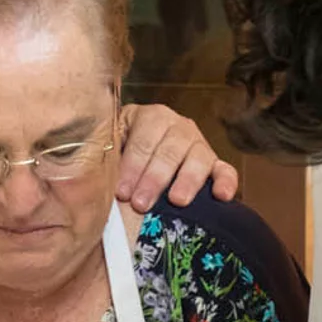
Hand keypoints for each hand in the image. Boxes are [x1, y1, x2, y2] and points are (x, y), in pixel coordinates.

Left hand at [115, 104, 239, 210]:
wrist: (139, 151)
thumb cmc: (122, 153)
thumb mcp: (112, 147)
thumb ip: (108, 158)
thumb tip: (94, 179)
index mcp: (151, 117)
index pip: (143, 141)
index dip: (132, 167)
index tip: (122, 192)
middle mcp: (178, 126)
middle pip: (169, 150)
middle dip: (154, 179)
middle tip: (141, 204)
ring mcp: (199, 143)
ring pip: (198, 157)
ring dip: (188, 180)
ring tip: (178, 202)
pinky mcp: (214, 163)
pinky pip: (225, 169)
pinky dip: (226, 182)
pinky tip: (222, 196)